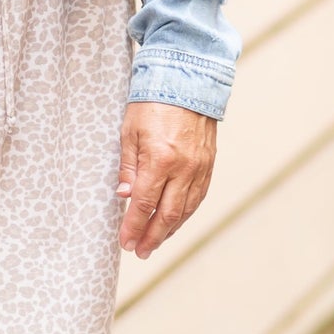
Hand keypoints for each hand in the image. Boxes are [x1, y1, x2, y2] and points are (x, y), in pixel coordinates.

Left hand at [116, 101, 216, 259]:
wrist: (187, 81)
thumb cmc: (152, 104)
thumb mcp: (129, 132)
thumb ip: (128, 167)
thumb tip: (124, 197)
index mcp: (160, 159)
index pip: (144, 203)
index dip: (133, 226)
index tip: (125, 242)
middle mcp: (183, 168)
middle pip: (167, 214)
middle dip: (152, 237)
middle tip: (139, 252)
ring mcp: (199, 168)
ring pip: (186, 210)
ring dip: (169, 230)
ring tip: (154, 243)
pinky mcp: (208, 165)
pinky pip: (197, 198)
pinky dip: (185, 214)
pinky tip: (174, 222)